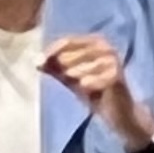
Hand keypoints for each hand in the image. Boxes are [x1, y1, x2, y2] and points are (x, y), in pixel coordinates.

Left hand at [39, 36, 153, 149]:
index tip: (39, 63)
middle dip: (63, 69)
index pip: (68, 41)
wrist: (118, 111)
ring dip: (76, 80)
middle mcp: (106, 46)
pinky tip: (91, 91)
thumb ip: (55, 67)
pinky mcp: (116, 75)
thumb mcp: (71, 77)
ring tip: (84, 86)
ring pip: (78, 69)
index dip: (52, 51)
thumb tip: (35, 61)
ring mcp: (112, 59)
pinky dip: (86, 88)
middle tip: (68, 80)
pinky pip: (88, 81)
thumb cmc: (94, 90)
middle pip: (71, 54)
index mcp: (96, 41)